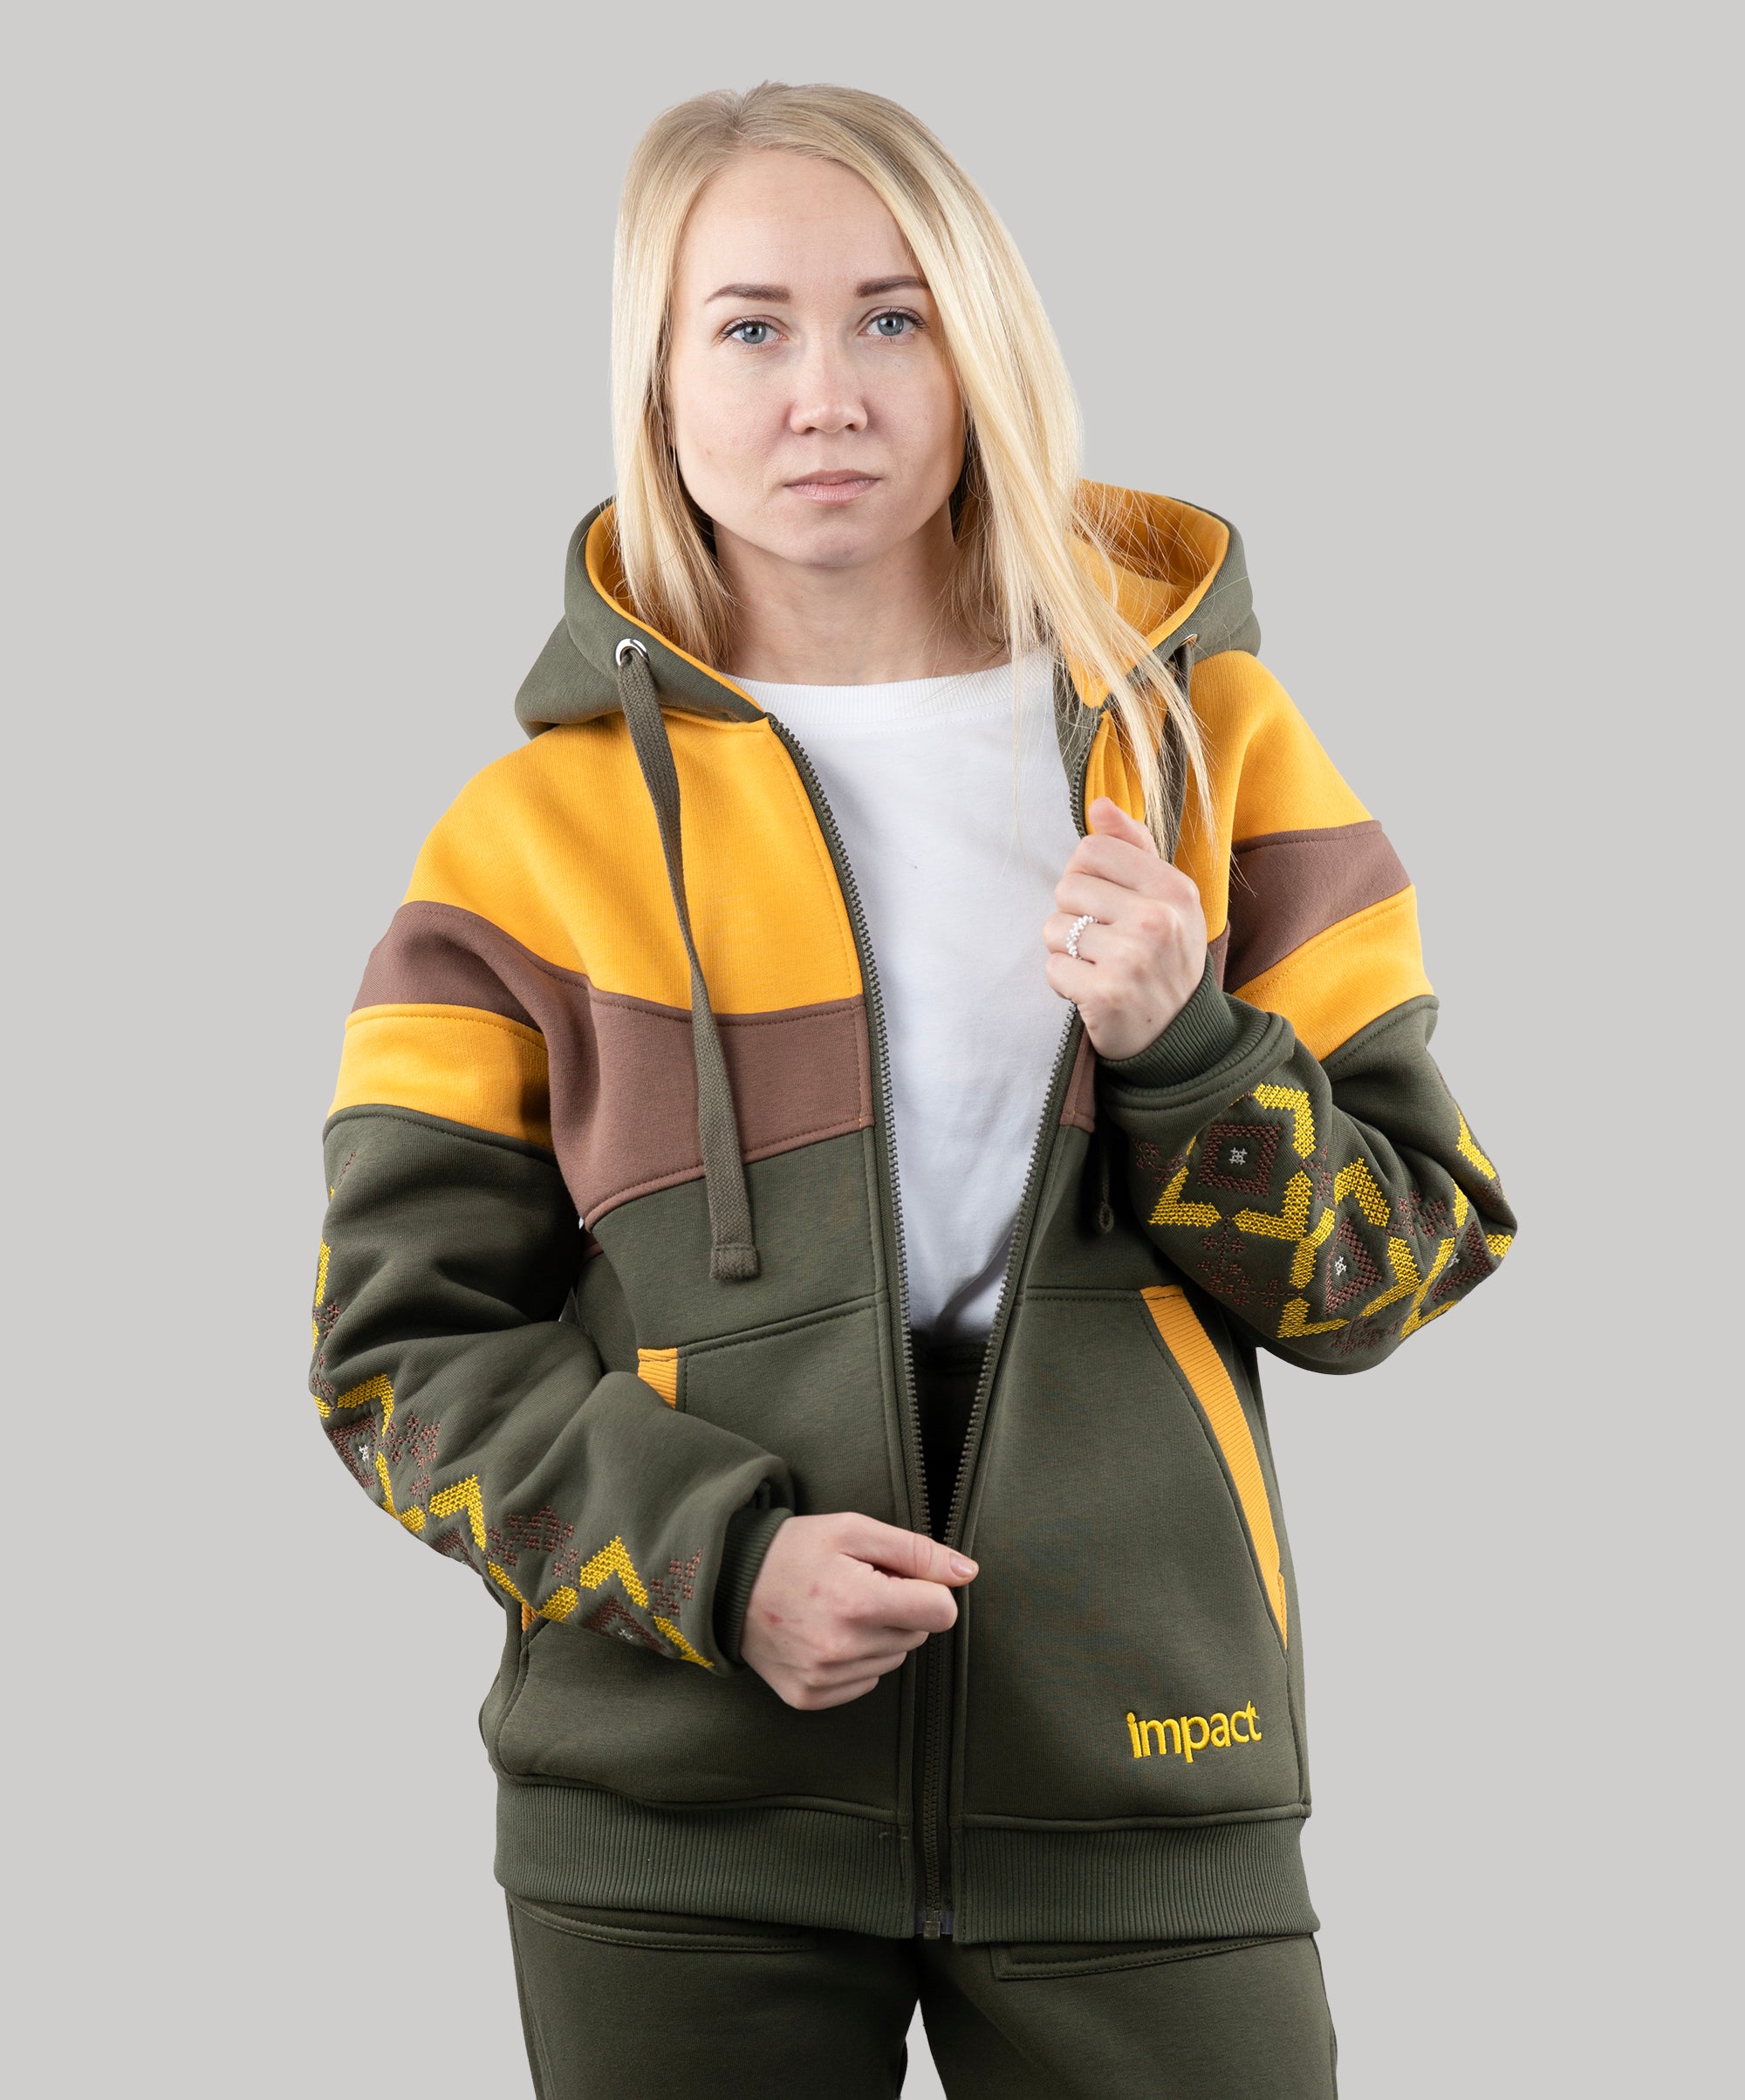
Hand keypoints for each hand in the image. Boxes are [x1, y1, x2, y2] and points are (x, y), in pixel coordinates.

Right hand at [740, 1513, 977, 1710]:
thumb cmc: (793, 1550)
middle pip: (918, 1635)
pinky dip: (855, 1659)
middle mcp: (842, 1648)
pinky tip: (825, 1633)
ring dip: (878, 1634)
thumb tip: (967, 1572)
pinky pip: (864, 1682)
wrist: (726, 1585)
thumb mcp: (853, 1530)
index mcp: (857, 1602)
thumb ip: (916, 1551)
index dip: (929, 1589)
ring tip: (838, 1608)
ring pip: (893, 1659)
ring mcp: (824, 1678)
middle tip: (859, 1586)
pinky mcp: (810, 1697)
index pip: (941, 1612)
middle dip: (900, 1608)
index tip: (901, 1576)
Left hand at [1043, 796, 1208, 1060]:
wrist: (1181, 1035)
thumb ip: (1133, 847)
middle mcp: (1157, 919)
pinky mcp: (1106, 994)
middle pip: (1067, 887)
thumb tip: (1098, 805)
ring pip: (1053, 928)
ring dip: (1066, 950)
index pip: (1092, 849)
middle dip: (1074, 914)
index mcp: (1173, 888)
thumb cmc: (1166, 956)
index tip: (1104, 900)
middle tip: (1104, 940)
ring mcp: (1132, 958)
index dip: (1086, 873)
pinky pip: (1053, 969)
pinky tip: (1093, 989)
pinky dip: (1065, 982)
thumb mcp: (1167, 899)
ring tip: (1099, 965)